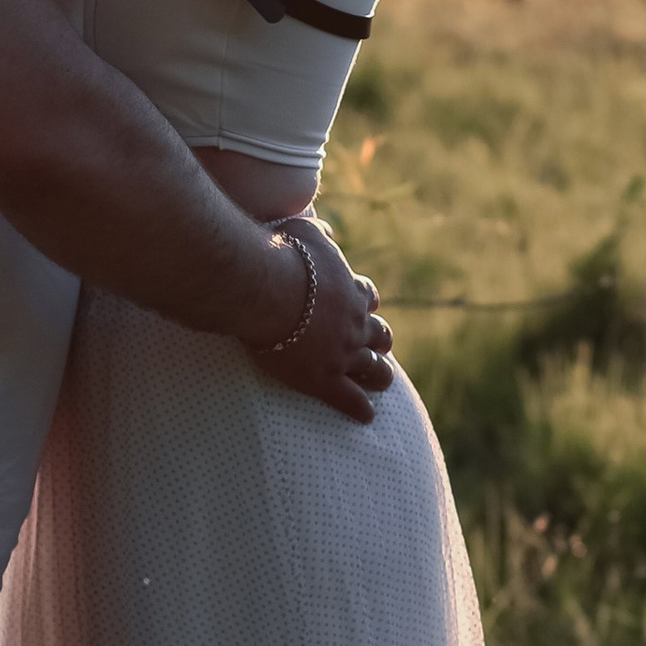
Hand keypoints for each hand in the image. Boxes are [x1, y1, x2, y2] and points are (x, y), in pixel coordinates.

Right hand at [248, 218, 392, 423]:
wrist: (264, 291)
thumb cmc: (279, 257)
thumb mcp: (303, 233)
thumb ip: (318, 233)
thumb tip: (327, 230)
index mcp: (349, 290)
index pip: (368, 297)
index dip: (365, 302)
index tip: (364, 305)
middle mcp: (354, 325)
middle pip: (380, 335)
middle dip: (380, 340)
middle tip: (379, 347)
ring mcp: (343, 355)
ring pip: (375, 369)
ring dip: (380, 374)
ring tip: (382, 381)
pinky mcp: (325, 381)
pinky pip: (351, 400)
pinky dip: (361, 408)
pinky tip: (366, 416)